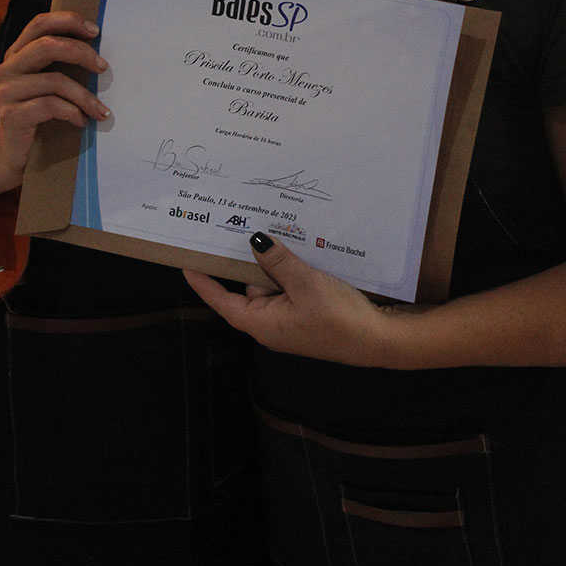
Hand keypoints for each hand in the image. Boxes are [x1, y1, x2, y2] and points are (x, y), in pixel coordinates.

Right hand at [0, 11, 109, 196]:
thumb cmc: (40, 113)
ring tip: (100, 110)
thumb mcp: (50, 83)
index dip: (67, 21)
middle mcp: (8, 68)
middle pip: (46, 46)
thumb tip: (100, 52)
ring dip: (84, 95)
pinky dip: (73, 112)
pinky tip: (82, 122)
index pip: (39, 24)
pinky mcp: (11, 115)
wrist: (16, 153)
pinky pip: (50, 106)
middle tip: (103, 67)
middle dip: (81, 53)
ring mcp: (6, 91)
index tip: (95, 31)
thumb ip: (63, 63)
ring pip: (53, 80)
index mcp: (17, 53)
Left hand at [184, 233, 393, 365]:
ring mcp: (290, 321)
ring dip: (278, 263)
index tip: (186, 263)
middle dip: (251, 260)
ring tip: (283, 232)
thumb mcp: (305, 283)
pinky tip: (303, 251)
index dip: (204, 282)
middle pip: (250, 287)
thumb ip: (278, 262)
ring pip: (274, 284)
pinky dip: (293, 272)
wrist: (378, 340)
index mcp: (262, 323)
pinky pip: (291, 289)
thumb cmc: (338, 317)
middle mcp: (271, 324)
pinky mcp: (308, 315)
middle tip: (244, 225)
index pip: (222, 301)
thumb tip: (255, 242)